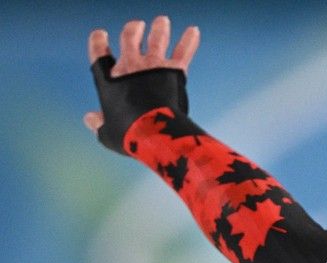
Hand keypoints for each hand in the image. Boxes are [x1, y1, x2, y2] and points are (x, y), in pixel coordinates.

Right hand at [84, 16, 199, 132]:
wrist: (155, 131)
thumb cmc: (129, 134)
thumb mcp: (107, 133)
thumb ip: (98, 124)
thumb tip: (90, 119)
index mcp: (109, 79)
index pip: (99, 53)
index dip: (98, 42)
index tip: (100, 35)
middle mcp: (131, 66)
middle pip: (129, 37)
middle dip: (132, 29)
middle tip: (137, 25)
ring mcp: (153, 65)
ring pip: (156, 39)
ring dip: (160, 28)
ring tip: (162, 21)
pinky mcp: (175, 71)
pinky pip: (183, 51)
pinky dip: (189, 40)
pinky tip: (194, 31)